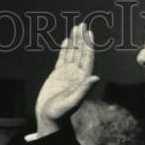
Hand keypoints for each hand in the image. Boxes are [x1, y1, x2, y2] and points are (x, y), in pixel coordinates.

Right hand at [34, 22, 98, 136]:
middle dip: (82, 39)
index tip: (89, 32)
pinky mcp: (58, 76)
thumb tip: (96, 78)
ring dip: (75, 41)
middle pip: (81, 53)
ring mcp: (67, 74)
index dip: (88, 45)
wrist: (49, 120)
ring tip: (76, 28)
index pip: (87, 58)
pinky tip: (66, 41)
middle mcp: (76, 75)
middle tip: (82, 24)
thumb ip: (84, 90)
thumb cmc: (60, 114)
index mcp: (81, 79)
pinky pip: (63, 59)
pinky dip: (65, 49)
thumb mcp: (72, 102)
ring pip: (72, 54)